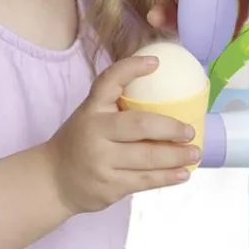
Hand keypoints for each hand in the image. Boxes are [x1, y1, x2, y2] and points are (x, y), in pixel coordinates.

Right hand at [41, 56, 202, 213]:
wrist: (53, 180)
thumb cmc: (82, 142)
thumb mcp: (91, 116)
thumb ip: (117, 105)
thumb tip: (164, 89)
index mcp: (92, 109)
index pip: (109, 81)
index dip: (132, 68)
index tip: (155, 63)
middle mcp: (95, 132)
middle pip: (141, 125)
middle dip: (171, 128)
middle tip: (190, 131)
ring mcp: (101, 161)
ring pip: (148, 157)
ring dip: (177, 156)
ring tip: (195, 152)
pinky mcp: (109, 186)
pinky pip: (145, 180)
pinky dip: (168, 177)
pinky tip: (183, 173)